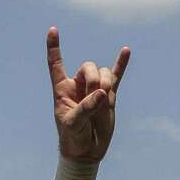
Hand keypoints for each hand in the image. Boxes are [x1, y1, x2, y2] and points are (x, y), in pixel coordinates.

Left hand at [47, 28, 129, 162]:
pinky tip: (126, 51)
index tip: (53, 30)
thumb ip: (85, 108)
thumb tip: (101, 93)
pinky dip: (121, 64)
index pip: (56, 64)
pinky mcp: (109, 94)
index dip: (54, 48)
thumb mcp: (73, 123)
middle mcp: (78, 86)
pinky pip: (117, 75)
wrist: (87, 149)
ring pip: (105, 73)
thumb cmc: (73, 137)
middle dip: (94, 79)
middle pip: (89, 67)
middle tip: (95, 96)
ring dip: (107, 83)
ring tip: (104, 100)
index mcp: (62, 90)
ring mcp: (94, 89)